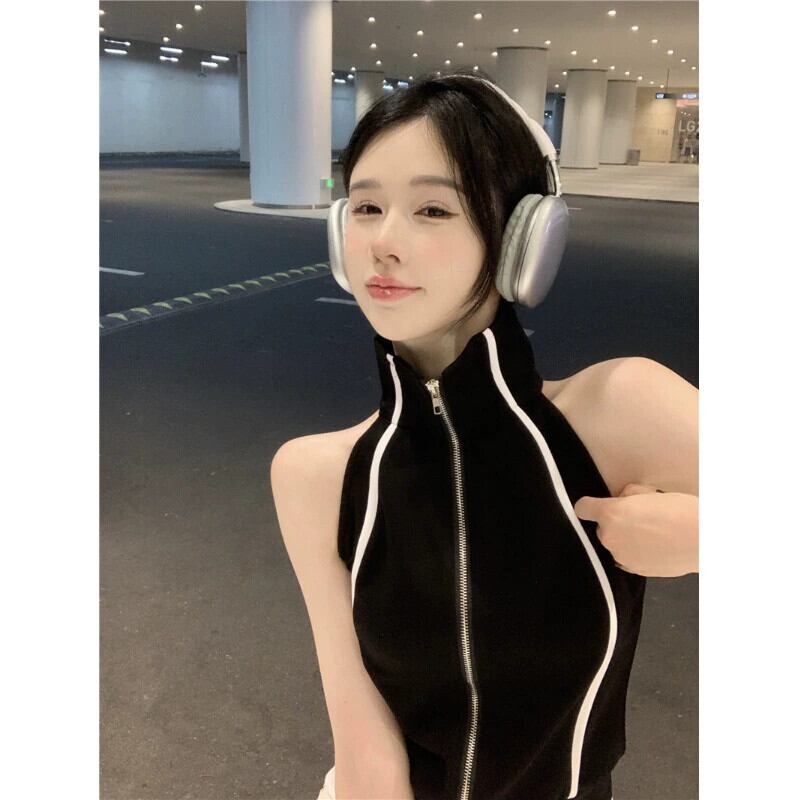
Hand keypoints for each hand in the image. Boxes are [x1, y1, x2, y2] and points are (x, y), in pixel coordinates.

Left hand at [573, 483, 698, 576]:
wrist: (703, 540)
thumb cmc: (679, 510)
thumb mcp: (649, 491)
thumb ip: (628, 494)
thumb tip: (623, 499)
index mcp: (611, 514)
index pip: (583, 508)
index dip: (589, 506)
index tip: (595, 506)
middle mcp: (610, 537)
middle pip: (602, 528)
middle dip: (615, 522)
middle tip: (640, 517)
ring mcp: (621, 556)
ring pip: (615, 544)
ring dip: (626, 538)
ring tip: (652, 533)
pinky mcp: (635, 570)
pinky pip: (627, 558)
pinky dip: (635, 552)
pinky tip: (655, 547)